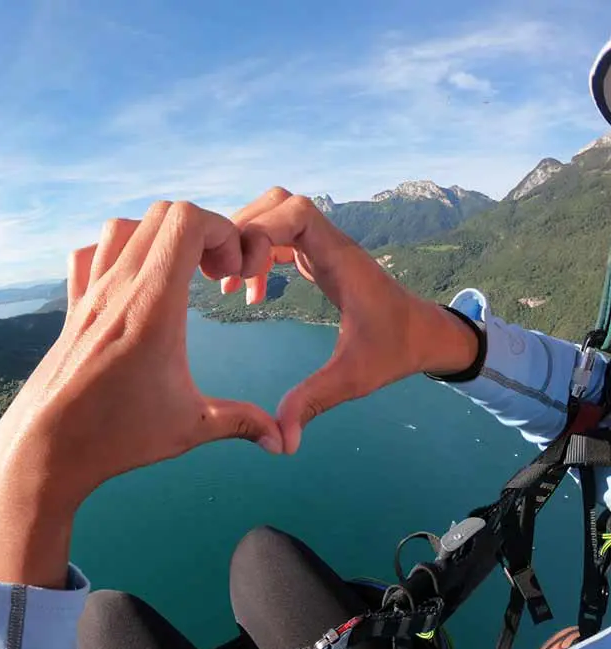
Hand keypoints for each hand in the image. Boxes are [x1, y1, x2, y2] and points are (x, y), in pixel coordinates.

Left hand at [0, 196, 284, 588]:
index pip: (187, 220)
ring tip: (177, 275)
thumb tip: (282, 441)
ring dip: (157, 236)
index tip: (231, 272)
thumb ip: (242, 423)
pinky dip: (114, 254)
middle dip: (200, 230)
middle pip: (162, 213)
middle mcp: (118, 287)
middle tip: (213, 273)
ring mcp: (90, 294)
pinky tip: (132, 287)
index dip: (222, 231)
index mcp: (152, 305)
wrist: (46, 447)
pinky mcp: (72, 308)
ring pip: (122, 227)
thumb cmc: (117, 436)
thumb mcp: (190, 427)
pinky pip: (88, 255)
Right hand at [221, 189, 478, 453]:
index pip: (295, 210)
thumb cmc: (395, 350)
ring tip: (229, 283)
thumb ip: (314, 401)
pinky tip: (250, 293)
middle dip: (243, 231)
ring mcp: (322, 247)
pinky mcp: (317, 258)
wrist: (427, 334)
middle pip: (276, 202)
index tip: (247, 274)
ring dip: (246, 241)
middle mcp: (329, 243)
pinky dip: (256, 254)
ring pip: (273, 214)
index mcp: (340, 258)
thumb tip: (283, 442)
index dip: (262, 231)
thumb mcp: (354, 378)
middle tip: (226, 275)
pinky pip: (278, 237)